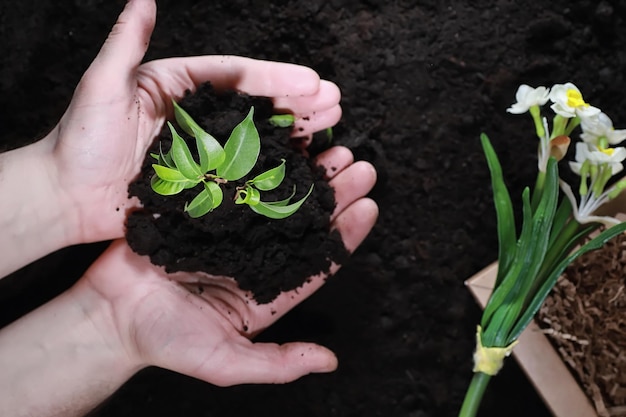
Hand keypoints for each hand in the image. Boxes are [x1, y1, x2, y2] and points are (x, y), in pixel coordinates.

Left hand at [49, 0, 340, 243]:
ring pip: (257, 140)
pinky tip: (301, 168)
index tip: (313, 81)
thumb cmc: (78, 140)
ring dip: (294, 134)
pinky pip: (243, 176)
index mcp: (180, 87)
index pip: (237, 77)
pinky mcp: (203, 185)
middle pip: (256, 107)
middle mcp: (199, 118)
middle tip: (336, 103)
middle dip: (298, 104)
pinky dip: (273, 171)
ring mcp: (204, 153)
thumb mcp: (103, 85)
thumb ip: (127, 42)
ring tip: (330, 129)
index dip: (276, 78)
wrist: (65, 197)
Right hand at [78, 146, 376, 384]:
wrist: (111, 315)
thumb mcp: (226, 362)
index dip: (345, 234)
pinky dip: (258, 163)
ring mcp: (230, 229)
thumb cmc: (167, 342)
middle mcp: (256, 256)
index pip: (318, 261)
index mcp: (269, 290)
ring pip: (277, 195)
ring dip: (305, 172)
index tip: (369, 205)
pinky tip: (279, 143)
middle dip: (334, 193)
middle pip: (305, 221)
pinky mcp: (202, 208)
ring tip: (332, 147)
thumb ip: (278, 363)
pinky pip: (236, 181)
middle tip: (360, 165)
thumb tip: (329, 361)